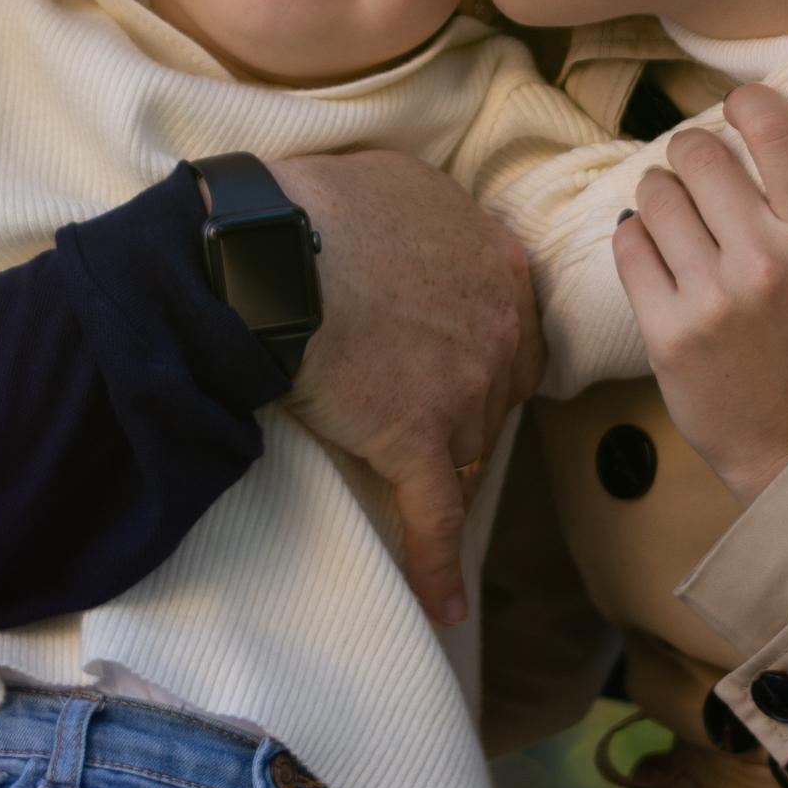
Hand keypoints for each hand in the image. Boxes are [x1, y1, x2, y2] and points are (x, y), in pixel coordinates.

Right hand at [266, 149, 541, 627]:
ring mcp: (465, 392)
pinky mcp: (419, 443)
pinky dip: (437, 564)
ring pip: (466, 447)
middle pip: (497, 394)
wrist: (272, 255)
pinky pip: (438, 517)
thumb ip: (439, 213)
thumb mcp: (401, 182)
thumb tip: (431, 224)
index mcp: (499, 266)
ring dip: (436, 457)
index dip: (484, 352)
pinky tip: (443, 605)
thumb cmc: (321, 207)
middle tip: (410, 400)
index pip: (516, 331)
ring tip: (386, 451)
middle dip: (461, 404)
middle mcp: (499, 330)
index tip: (455, 363)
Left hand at [613, 86, 787, 510]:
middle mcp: (767, 263)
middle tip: (697, 163)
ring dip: (660, 191)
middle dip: (692, 150)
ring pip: (655, 195)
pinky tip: (653, 244)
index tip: (738, 108)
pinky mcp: (667, 333)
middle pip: (698, 154)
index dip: (747, 103)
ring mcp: (712, 300)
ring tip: (672, 203)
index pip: (774, 130)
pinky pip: (627, 246)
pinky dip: (635, 236)